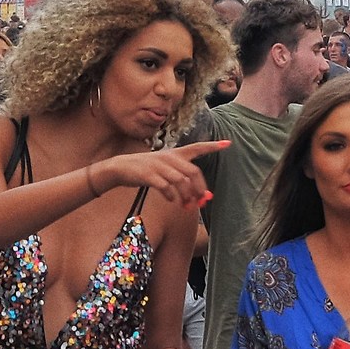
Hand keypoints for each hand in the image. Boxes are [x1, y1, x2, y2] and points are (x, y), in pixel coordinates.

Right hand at [95, 140, 228, 207]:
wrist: (121, 168)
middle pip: (193, 172)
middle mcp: (169, 157)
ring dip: (187, 195)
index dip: (212, 146)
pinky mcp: (149, 175)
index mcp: (174, 154)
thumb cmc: (146, 171)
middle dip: (200, 188)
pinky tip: (172, 200)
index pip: (196, 148)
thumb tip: (199, 197)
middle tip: (201, 201)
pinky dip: (172, 196)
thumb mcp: (164, 168)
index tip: (228, 143)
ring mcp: (158, 166)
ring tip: (186, 205)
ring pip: (181, 181)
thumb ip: (182, 180)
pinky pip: (166, 187)